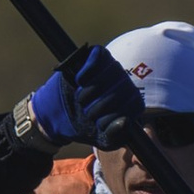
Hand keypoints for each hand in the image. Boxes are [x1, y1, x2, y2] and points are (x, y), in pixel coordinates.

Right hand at [27, 44, 147, 152]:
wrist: (58, 115)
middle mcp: (125, 81)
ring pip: (110, 74)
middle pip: (121, 89)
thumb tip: (125, 121)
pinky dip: (87, 71)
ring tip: (81, 99)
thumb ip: (116, 134)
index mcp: (132, 100)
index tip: (99, 123)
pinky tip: (80, 80)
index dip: (114, 115)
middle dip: (100, 105)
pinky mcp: (97, 55)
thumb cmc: (85, 125)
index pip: (135, 103)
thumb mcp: (102, 138)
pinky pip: (98, 58)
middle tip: (86, 112)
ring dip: (90, 90)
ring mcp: (112, 66)